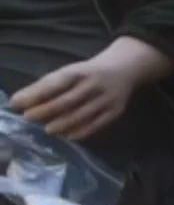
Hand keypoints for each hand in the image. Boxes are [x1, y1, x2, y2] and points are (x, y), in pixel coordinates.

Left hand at [10, 37, 169, 140]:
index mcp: (79, 71)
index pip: (54, 84)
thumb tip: (22, 100)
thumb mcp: (70, 72)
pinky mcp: (116, 111)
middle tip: (29, 118)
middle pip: (67, 100)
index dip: (35, 94)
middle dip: (46, 110)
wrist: (125, 69)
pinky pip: (98, 124)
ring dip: (63, 123)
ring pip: (82, 114)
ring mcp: (107, 98)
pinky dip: (82, 131)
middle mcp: (94, 84)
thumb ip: (48, 85)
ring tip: (48, 130)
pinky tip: (69, 136)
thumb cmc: (89, 73)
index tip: (17, 103)